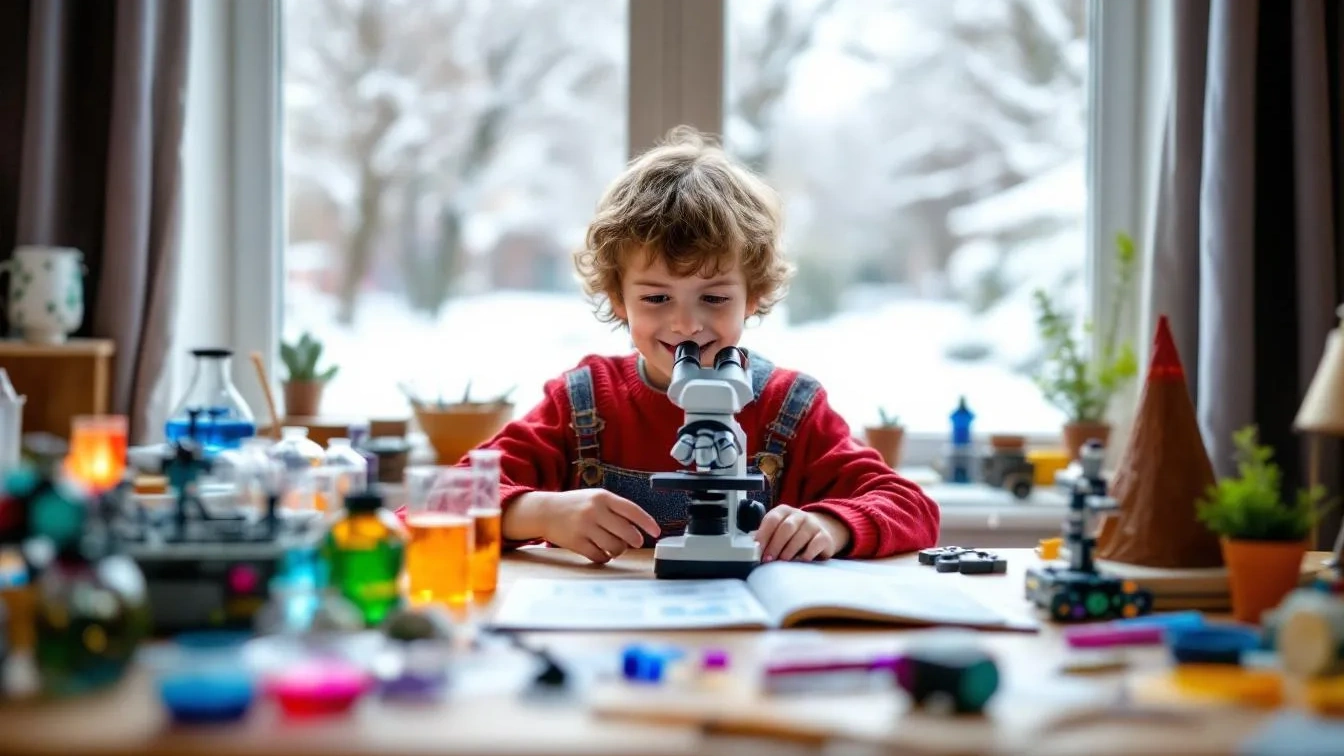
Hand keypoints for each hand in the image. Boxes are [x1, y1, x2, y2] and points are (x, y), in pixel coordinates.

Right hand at [540, 489, 661, 563]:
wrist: (546, 511)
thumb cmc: (576, 505)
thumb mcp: (596, 498)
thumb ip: (615, 509)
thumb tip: (638, 528)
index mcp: (603, 497)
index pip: (632, 510)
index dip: (647, 522)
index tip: (656, 532)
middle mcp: (594, 511)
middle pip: (626, 532)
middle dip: (635, 540)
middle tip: (636, 543)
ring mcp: (585, 527)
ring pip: (614, 547)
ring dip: (619, 550)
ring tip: (614, 547)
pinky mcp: (576, 543)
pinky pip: (599, 556)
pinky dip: (604, 557)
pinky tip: (601, 551)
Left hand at [754, 505, 849, 561]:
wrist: (822, 530)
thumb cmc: (794, 533)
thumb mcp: (779, 530)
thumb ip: (766, 536)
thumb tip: (750, 546)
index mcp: (784, 511)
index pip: (772, 519)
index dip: (763, 535)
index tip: (757, 549)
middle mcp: (799, 515)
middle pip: (786, 528)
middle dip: (775, 545)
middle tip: (768, 559)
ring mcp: (813, 525)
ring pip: (799, 537)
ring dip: (788, 551)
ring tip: (781, 561)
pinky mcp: (824, 537)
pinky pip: (814, 545)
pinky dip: (805, 555)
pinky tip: (799, 561)